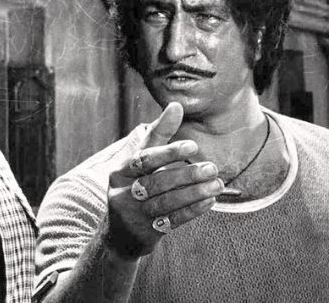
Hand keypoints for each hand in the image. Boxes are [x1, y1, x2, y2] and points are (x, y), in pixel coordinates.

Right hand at [104, 102, 222, 258]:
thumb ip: (158, 134)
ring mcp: (134, 214)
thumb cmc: (134, 185)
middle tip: (212, 167)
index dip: (168, 152)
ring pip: (166, 202)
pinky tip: (209, 201)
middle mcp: (123, 192)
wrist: (120, 232)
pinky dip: (193, 210)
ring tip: (217, 184)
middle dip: (186, 174)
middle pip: (156, 182)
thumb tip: (176, 105)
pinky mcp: (148, 232)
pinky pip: (173, 221)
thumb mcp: (139, 161)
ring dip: (195, 193)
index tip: (192, 146)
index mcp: (120, 171)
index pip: (144, 159)